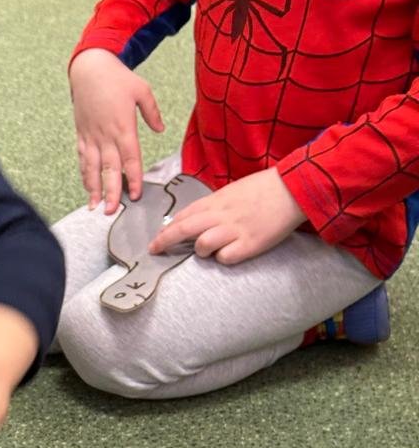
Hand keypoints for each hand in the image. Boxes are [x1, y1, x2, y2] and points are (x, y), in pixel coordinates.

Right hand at [69, 48, 164, 213]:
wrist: (89, 68)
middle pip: (110, 169)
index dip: (134, 178)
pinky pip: (82, 158)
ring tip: (96, 206)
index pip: (130, 158)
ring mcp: (91, 136)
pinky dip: (84, 174)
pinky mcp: (82, 134)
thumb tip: (160, 129)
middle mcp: (106, 135)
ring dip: (94, 189)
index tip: (136, 194)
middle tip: (113, 211)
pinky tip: (87, 188)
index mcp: (123, 126)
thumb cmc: (117, 78)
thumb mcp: (142, 90)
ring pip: (92, 168)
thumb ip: (152, 112)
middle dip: (112, 191)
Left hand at [149, 167, 304, 264]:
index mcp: (217, 200)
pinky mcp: (250, 244)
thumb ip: (214, 205)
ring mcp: (235, 230)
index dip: (167, 228)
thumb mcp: (233, 191)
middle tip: (154, 250)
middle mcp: (222, 215)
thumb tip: (194, 218)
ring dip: (200, 251)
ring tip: (207, 251)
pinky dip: (224, 258)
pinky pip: (226, 257)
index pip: (183, 215)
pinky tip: (230, 253)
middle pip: (183, 229)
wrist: (293, 188)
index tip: (158, 237)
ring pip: (202, 245)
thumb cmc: (263, 189)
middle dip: (164, 241)